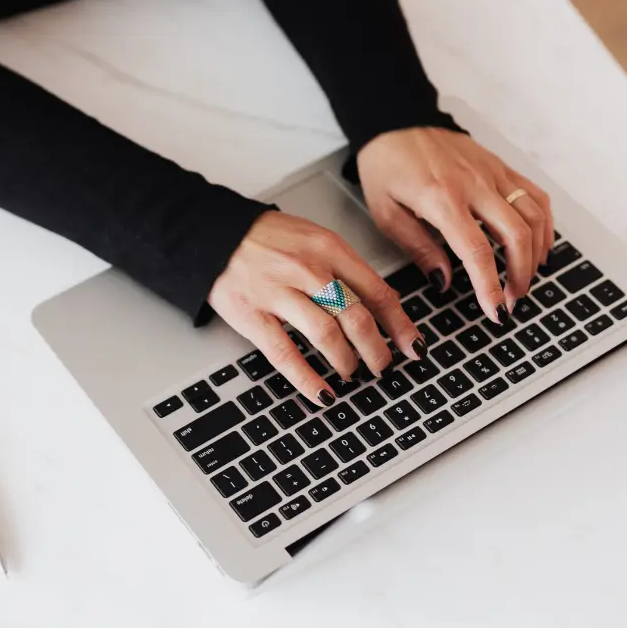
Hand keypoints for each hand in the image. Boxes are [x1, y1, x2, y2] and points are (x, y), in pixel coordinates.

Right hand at [208, 211, 424, 406]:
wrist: (214, 234)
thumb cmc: (266, 239)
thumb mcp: (314, 239)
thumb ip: (345, 269)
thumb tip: (380, 305)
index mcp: (329, 249)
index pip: (378, 292)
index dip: (400, 324)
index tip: (412, 345)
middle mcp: (308, 270)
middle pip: (357, 318)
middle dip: (377, 350)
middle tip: (383, 365)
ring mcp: (280, 294)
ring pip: (328, 336)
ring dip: (347, 362)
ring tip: (352, 373)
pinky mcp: (254, 316)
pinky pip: (286, 354)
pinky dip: (308, 379)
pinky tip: (321, 392)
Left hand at [357, 127, 553, 319]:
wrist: (395, 121)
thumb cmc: (386, 167)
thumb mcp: (386, 214)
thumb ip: (419, 248)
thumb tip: (445, 281)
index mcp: (442, 199)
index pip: (478, 251)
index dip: (491, 286)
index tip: (497, 311)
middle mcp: (474, 184)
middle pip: (516, 236)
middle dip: (520, 275)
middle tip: (511, 300)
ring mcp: (492, 173)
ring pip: (533, 216)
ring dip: (535, 253)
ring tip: (524, 278)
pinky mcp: (500, 166)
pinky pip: (534, 195)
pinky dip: (543, 223)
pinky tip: (538, 244)